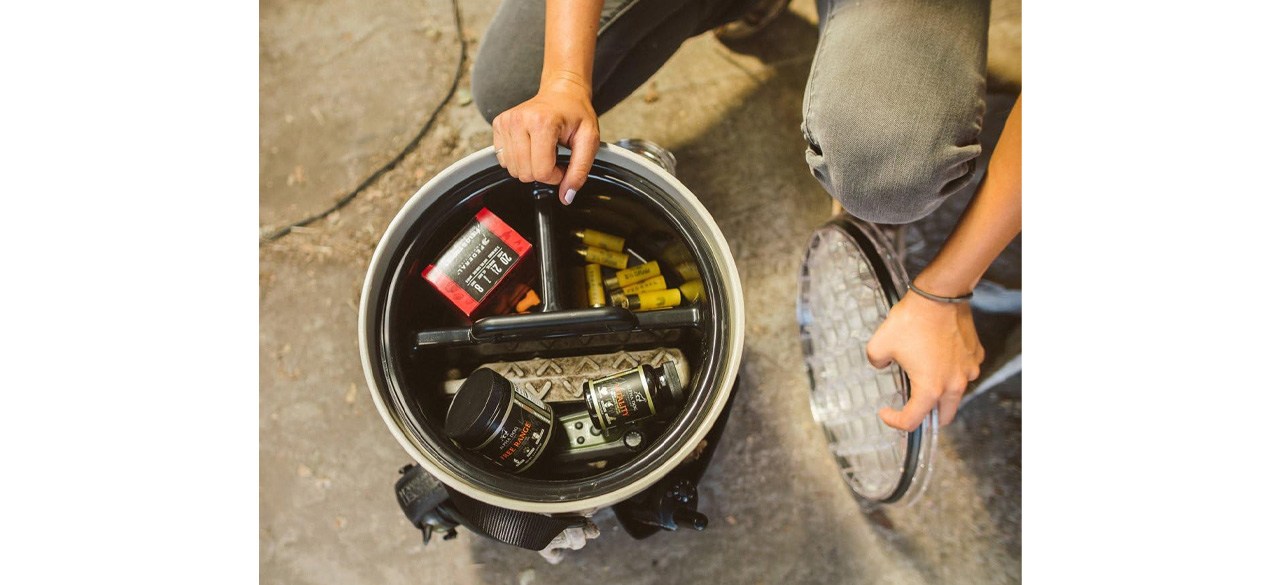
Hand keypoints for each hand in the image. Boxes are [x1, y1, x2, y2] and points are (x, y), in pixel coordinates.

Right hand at [492, 76, 599, 204]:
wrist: (562, 93)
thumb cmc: (575, 114)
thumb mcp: (589, 141)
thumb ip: (580, 171)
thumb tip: (566, 197)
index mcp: (542, 122)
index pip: (542, 171)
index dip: (556, 176)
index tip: (563, 164)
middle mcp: (519, 120)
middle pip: (525, 173)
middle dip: (543, 172)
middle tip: (554, 156)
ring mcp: (506, 122)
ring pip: (513, 170)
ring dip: (530, 166)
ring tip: (543, 150)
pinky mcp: (498, 125)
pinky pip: (503, 160)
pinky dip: (518, 160)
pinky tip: (530, 146)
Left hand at [866, 291, 983, 430]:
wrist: (940, 294)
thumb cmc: (911, 320)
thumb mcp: (879, 344)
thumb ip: (876, 363)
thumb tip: (882, 365)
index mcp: (930, 388)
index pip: (912, 421)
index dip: (894, 421)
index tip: (886, 411)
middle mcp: (954, 384)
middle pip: (943, 416)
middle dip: (926, 417)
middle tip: (911, 407)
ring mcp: (969, 370)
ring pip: (956, 394)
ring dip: (942, 393)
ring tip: (925, 378)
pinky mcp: (976, 355)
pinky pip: (964, 371)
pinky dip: (953, 372)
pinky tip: (939, 358)